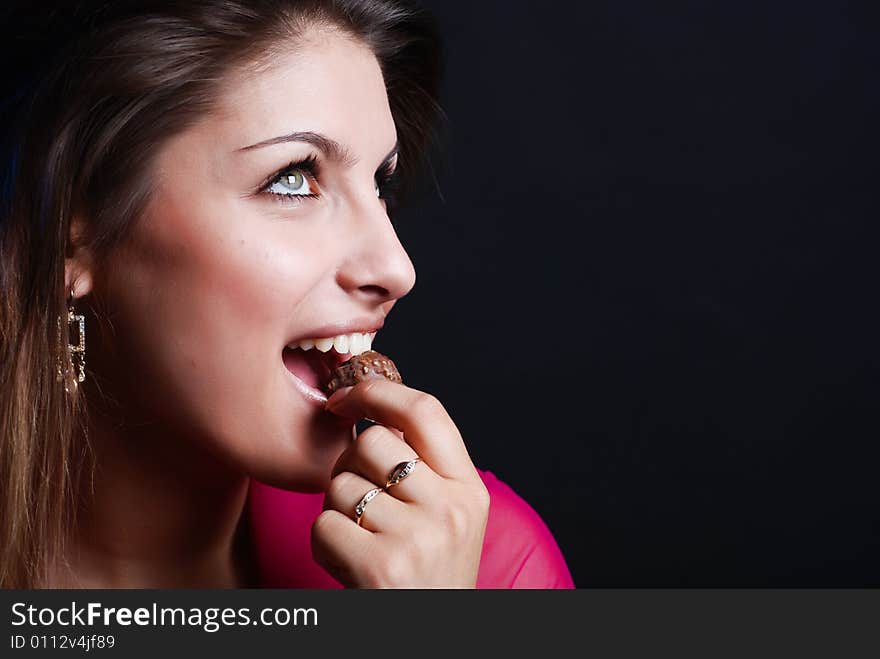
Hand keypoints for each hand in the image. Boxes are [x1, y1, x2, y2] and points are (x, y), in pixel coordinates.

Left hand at [312, 380, 489, 587]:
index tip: (346, 395)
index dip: (379, 391)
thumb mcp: (448, 517)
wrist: (430, 641)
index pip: (426, 411)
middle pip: (372, 443)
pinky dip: (324, 544)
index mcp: (469, 489)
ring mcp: (418, 537)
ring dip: (337, 511)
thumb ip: (424, 468)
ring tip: (362, 542)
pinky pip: (324, 524)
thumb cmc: (429, 576)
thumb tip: (370, 411)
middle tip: (362, 503)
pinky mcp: (381, 566)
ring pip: (341, 484)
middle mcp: (451, 508)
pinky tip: (349, 565)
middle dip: (350, 466)